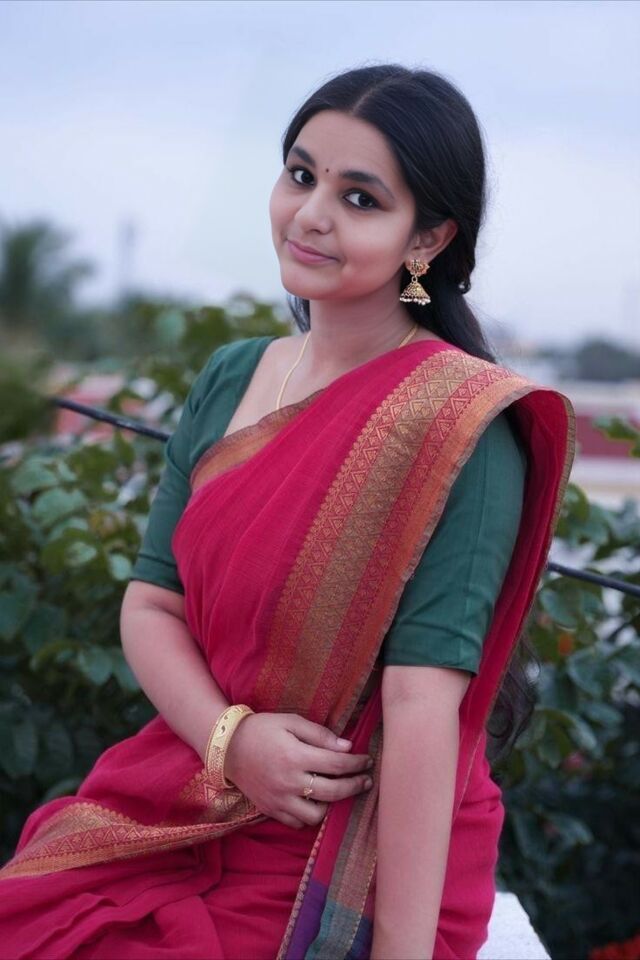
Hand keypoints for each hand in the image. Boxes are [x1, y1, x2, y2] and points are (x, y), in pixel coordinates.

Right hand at [223, 711, 373, 828]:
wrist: (227, 747)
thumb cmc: (262, 729)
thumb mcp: (291, 721)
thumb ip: (319, 734)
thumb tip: (347, 747)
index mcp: (295, 756)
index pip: (337, 765)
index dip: (357, 763)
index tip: (367, 761)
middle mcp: (289, 782)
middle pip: (333, 792)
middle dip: (355, 786)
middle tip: (366, 780)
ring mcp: (279, 800)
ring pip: (317, 814)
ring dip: (331, 805)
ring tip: (337, 792)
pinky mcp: (270, 810)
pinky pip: (297, 822)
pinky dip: (309, 815)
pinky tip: (314, 801)